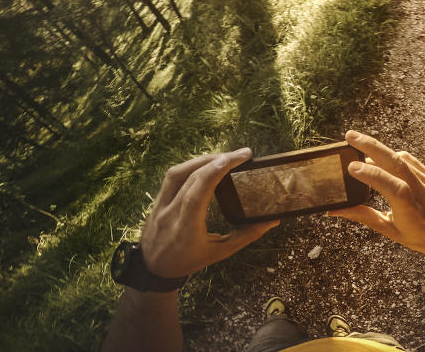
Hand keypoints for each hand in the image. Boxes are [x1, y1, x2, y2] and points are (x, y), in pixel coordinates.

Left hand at [139, 148, 278, 277]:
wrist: (153, 269)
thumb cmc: (188, 262)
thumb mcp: (219, 253)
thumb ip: (246, 236)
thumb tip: (272, 221)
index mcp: (185, 229)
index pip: (199, 192)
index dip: (218, 170)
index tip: (240, 158)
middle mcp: (170, 213)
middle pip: (192, 177)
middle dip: (218, 160)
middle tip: (242, 155)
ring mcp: (160, 205)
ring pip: (178, 171)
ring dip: (203, 159)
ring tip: (225, 156)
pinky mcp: (157, 199)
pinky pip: (173, 175)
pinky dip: (191, 165)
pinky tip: (206, 164)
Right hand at [328, 130, 424, 267]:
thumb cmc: (420, 238)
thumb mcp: (390, 231)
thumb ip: (363, 216)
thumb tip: (334, 209)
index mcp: (412, 212)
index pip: (393, 187)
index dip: (373, 175)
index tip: (351, 167)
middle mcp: (423, 193)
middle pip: (397, 163)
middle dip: (372, 147)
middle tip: (350, 136)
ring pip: (402, 158)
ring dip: (379, 149)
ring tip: (358, 144)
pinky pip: (409, 159)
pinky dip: (392, 155)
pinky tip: (379, 155)